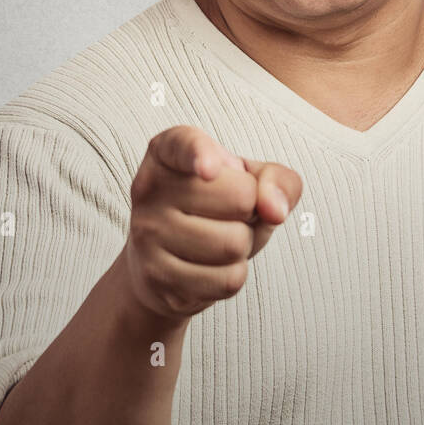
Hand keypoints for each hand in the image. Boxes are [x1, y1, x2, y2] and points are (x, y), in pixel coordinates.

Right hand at [122, 125, 302, 322]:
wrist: (165, 263)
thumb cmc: (213, 211)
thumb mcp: (248, 182)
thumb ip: (276, 179)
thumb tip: (275, 209)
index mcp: (166, 152)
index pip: (183, 144)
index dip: (200, 155)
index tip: (210, 170)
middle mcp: (150, 189)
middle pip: (239, 198)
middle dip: (252, 211)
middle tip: (229, 214)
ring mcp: (147, 234)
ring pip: (234, 244)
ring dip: (243, 246)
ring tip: (218, 239)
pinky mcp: (157, 277)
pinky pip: (227, 280)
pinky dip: (233, 275)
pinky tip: (210, 266)